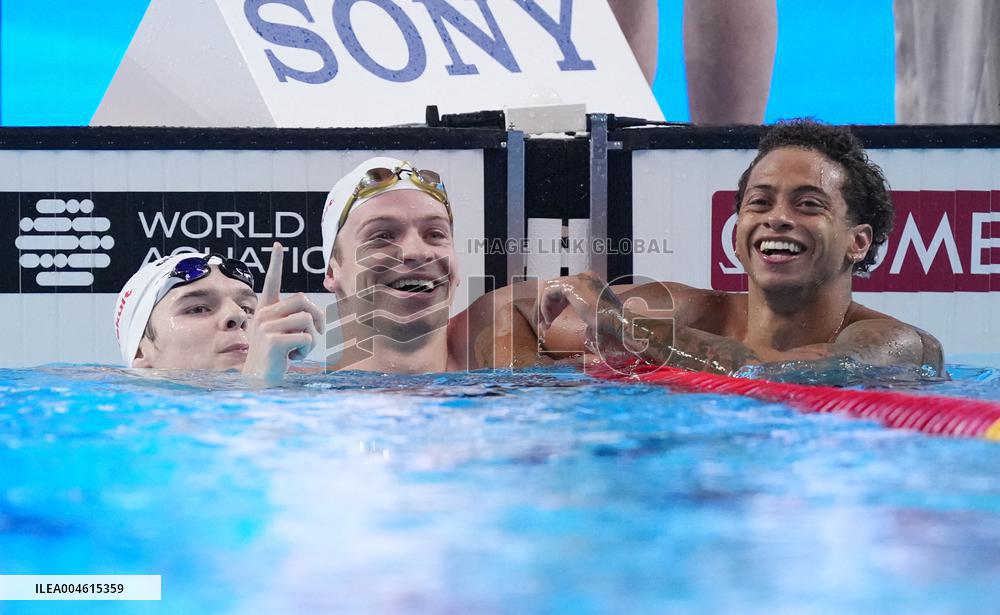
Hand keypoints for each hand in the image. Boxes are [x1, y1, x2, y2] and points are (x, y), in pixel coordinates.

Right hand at [243, 241, 324, 382]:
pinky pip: (306, 336)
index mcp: (265, 311)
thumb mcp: (284, 336)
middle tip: (313, 337)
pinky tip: (291, 358)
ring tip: (296, 351)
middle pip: (303, 300)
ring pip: (307, 319)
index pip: (271, 283)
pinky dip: (306, 349)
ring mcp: (265, 326)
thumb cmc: (276, 360)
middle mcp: (263, 314)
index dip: (276, 264)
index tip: (277, 245)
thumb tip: (314, 313)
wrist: (260, 382)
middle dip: (317, 318)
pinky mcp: (272, 340)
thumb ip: (294, 320)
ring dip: (311, 339)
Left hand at [537, 272, 651, 359]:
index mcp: (591, 283)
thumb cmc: (611, 325)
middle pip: (557, 290)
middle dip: (547, 307)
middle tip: (543, 323)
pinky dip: (545, 306)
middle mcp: (584, 277)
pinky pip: (549, 292)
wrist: (617, 323)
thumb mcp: (596, 318)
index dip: (556, 306)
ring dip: (543, 308)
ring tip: (542, 325)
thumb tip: (588, 331)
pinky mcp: (571, 285)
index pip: (566, 291)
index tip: (550, 321)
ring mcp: (578, 279)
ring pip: (550, 290)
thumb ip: (588, 317)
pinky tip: (548, 320)